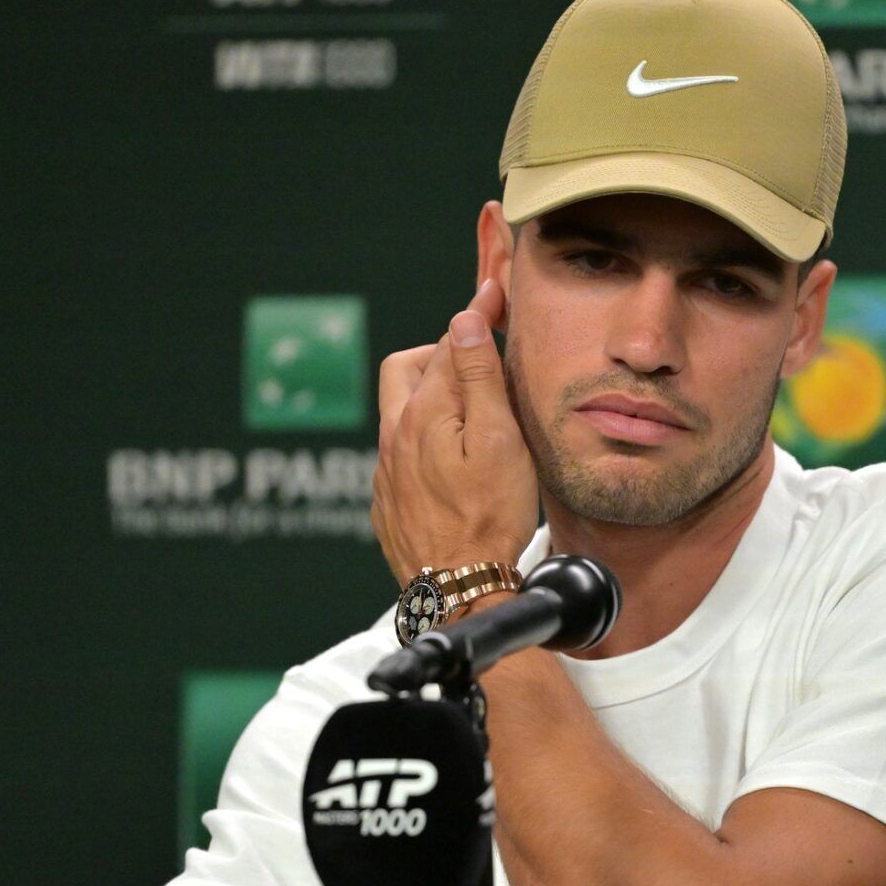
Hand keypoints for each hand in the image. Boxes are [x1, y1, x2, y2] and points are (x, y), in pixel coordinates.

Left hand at [371, 279, 539, 583]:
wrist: (459, 588)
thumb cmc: (489, 516)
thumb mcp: (499, 438)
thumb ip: (480, 376)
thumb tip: (464, 319)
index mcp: (423, 413)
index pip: (447, 345)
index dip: (475, 318)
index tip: (496, 296)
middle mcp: (394, 437)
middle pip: (405, 369)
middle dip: (438, 354)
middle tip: (476, 363)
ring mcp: (386, 472)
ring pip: (398, 414)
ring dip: (429, 401)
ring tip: (467, 416)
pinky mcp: (386, 502)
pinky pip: (397, 456)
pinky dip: (422, 442)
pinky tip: (450, 464)